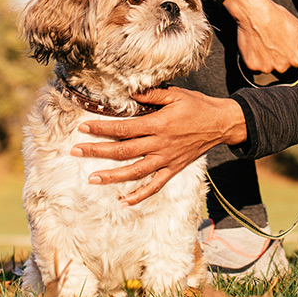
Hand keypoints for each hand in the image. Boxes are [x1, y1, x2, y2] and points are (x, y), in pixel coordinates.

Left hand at [70, 86, 246, 204]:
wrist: (222, 123)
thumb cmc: (198, 106)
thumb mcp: (176, 94)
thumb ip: (153, 95)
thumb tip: (131, 94)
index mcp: (159, 124)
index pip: (123, 128)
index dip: (102, 128)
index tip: (83, 128)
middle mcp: (160, 144)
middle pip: (123, 151)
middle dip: (97, 151)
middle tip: (75, 151)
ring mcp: (166, 159)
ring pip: (135, 172)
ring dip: (112, 177)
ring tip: (92, 178)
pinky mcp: (173, 169)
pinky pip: (155, 186)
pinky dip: (139, 196)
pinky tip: (123, 202)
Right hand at [224, 0, 297, 72]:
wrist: (255, 12)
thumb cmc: (277, 18)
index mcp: (296, 59)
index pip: (297, 63)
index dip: (292, 52)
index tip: (286, 44)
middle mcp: (282, 66)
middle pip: (283, 67)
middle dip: (280, 57)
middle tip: (276, 41)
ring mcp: (266, 67)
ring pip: (269, 67)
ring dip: (267, 59)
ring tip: (266, 42)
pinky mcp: (252, 66)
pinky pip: (256, 67)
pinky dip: (256, 59)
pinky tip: (257, 46)